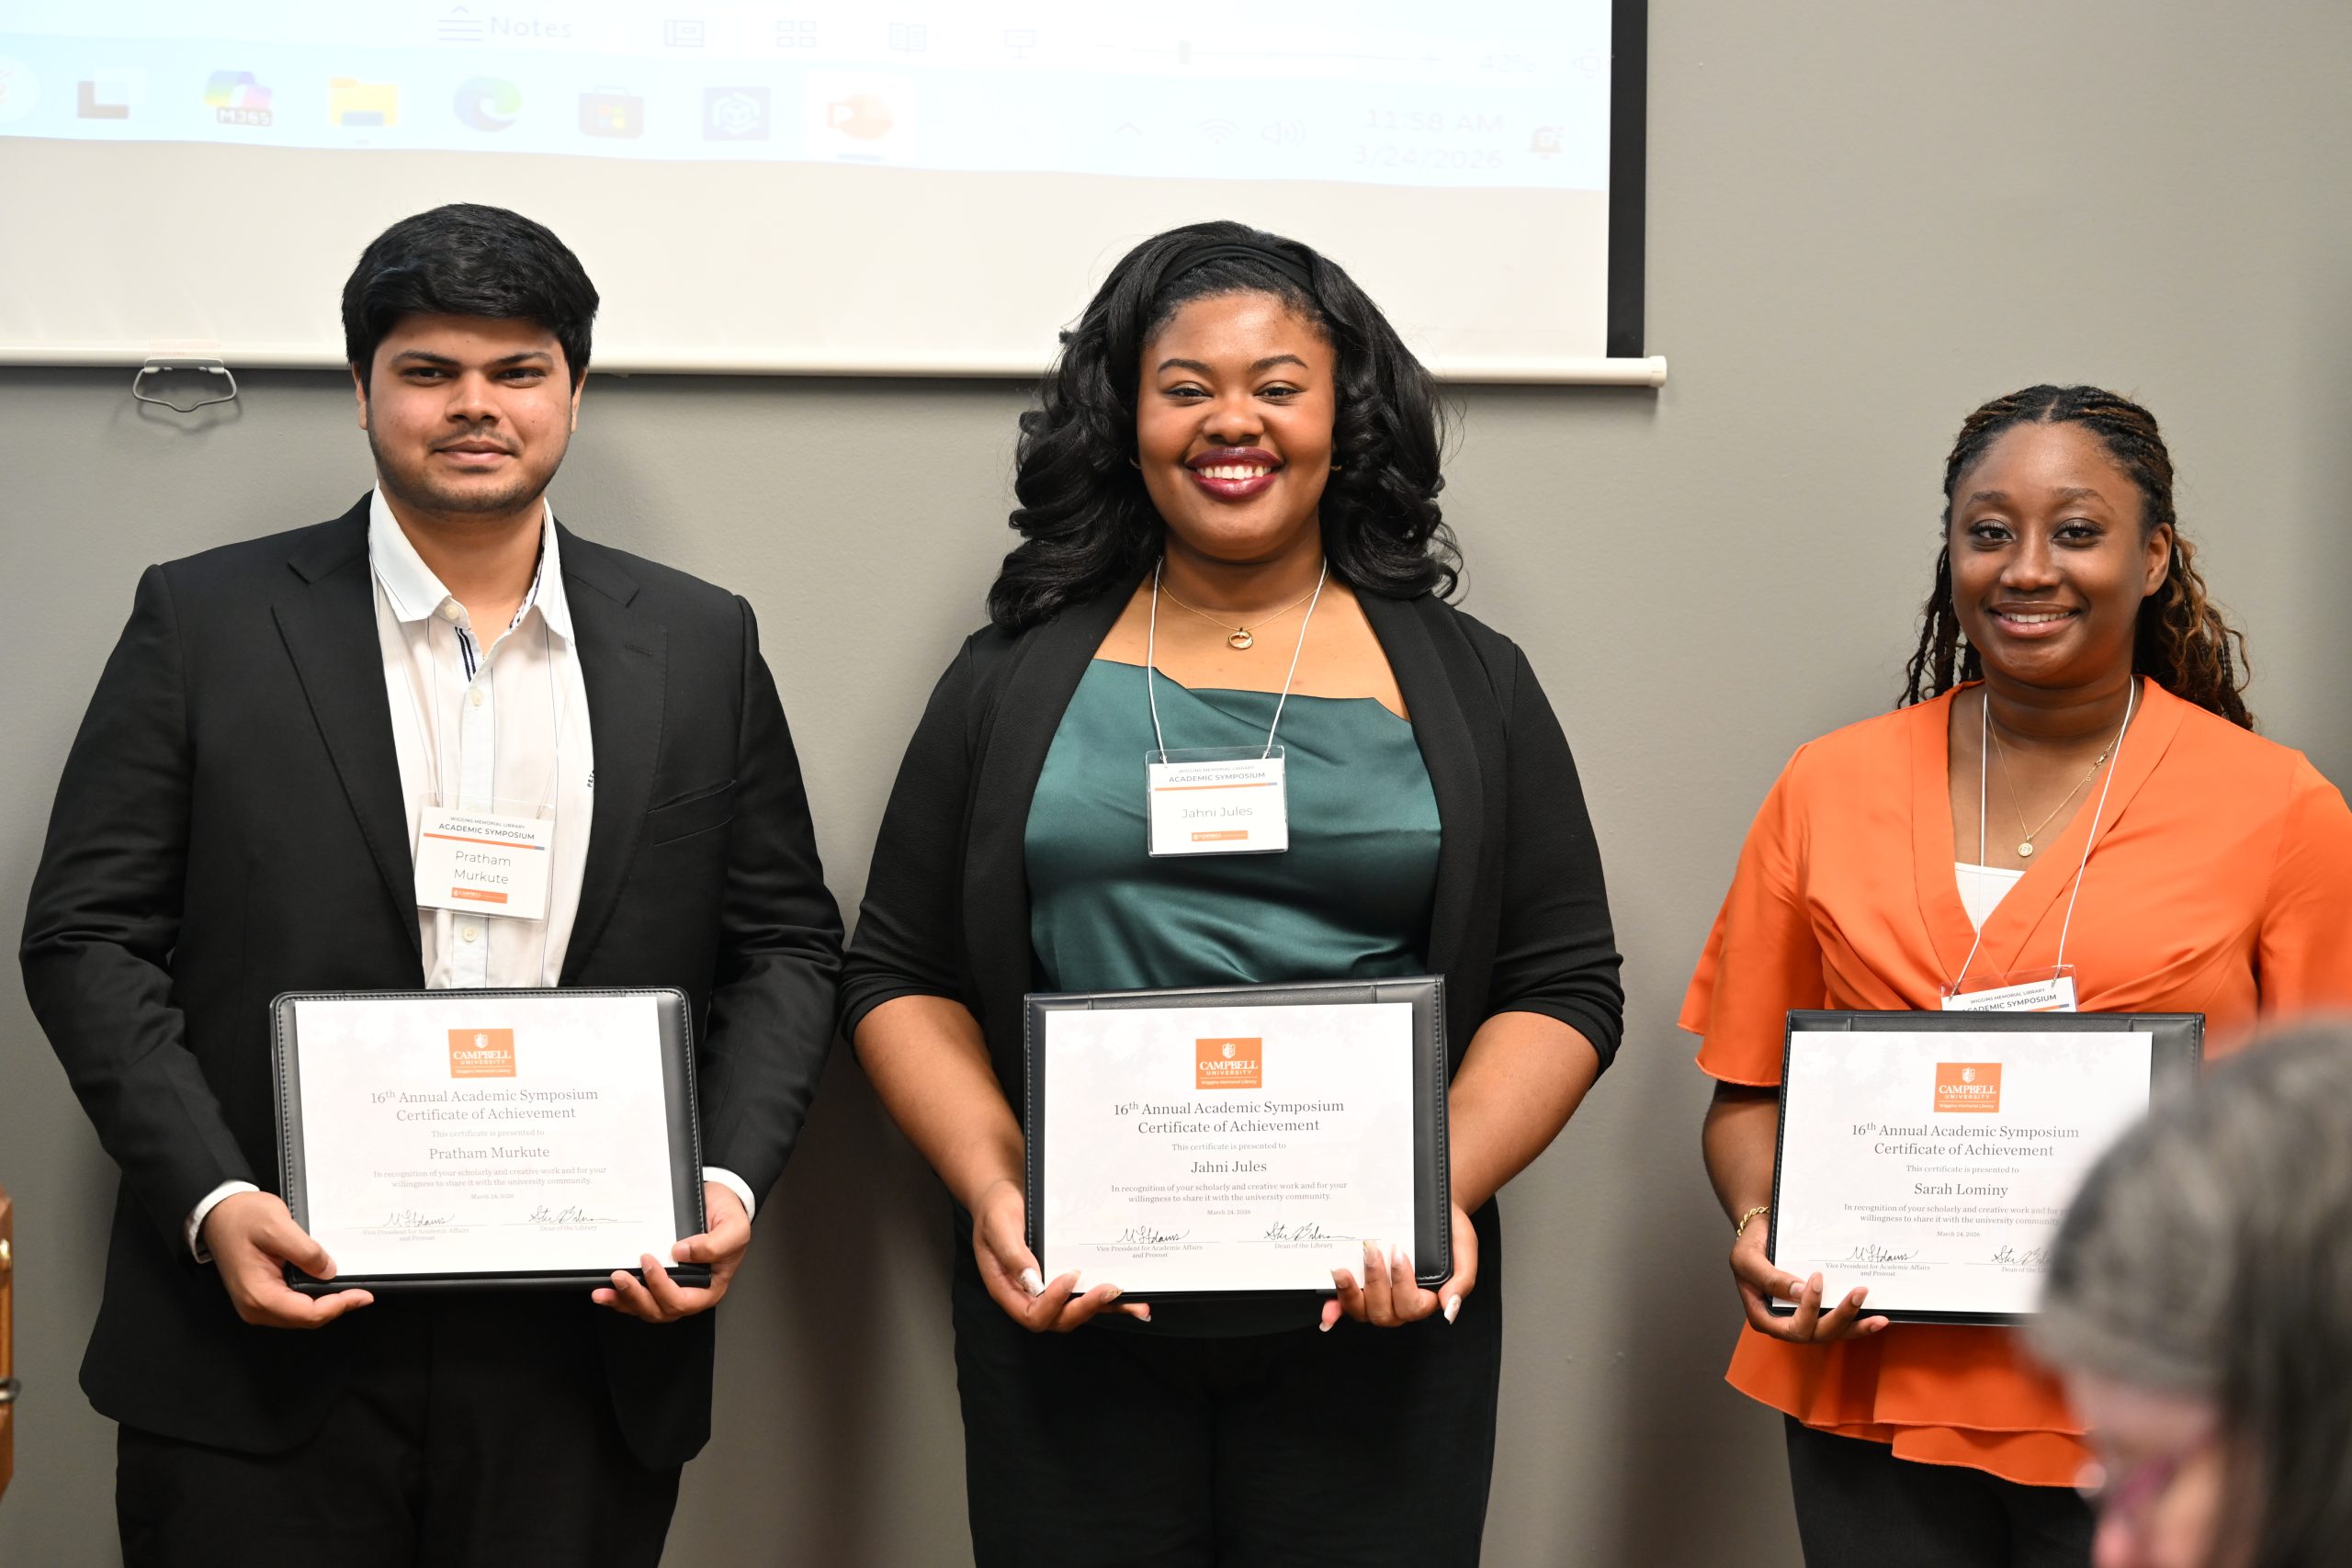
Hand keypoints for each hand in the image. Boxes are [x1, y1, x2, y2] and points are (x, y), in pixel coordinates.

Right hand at [202, 1191, 373, 1328]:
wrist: (220, 1214)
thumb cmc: (243, 1218)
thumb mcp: (277, 1227)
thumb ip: (305, 1252)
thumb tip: (329, 1272)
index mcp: (258, 1294)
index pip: (307, 1313)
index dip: (338, 1306)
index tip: (363, 1295)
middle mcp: (255, 1307)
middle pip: (305, 1319)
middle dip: (336, 1307)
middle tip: (363, 1294)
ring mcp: (256, 1304)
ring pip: (300, 1316)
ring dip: (326, 1305)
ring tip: (350, 1290)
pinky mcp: (261, 1296)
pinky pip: (292, 1306)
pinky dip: (313, 1300)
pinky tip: (328, 1287)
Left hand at [592, 1181, 750, 1322]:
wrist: (719, 1200)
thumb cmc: (729, 1217)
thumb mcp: (734, 1228)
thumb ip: (715, 1245)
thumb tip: (682, 1253)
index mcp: (709, 1287)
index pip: (681, 1301)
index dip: (661, 1287)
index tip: (649, 1261)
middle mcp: (690, 1292)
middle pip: (659, 1310)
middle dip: (636, 1297)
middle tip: (619, 1276)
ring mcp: (672, 1286)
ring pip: (645, 1307)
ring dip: (623, 1301)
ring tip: (603, 1290)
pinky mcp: (657, 1278)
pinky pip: (639, 1295)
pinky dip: (620, 1296)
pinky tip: (606, 1290)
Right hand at [970, 1176, 1149, 1331]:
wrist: (1004, 1194)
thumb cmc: (996, 1208)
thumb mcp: (998, 1225)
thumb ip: (1012, 1254)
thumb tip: (1034, 1281)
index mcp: (1007, 1289)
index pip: (1031, 1314)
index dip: (1053, 1303)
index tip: (1070, 1276)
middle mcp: (1028, 1295)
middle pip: (1058, 1319)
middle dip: (1085, 1307)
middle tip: (1109, 1289)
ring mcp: (1049, 1289)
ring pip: (1077, 1311)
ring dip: (1105, 1308)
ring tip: (1136, 1303)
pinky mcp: (1066, 1280)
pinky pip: (1086, 1295)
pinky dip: (1111, 1302)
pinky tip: (1134, 1301)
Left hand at [1321, 1203, 1475, 1330]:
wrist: (1433, 1207)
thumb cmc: (1449, 1230)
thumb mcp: (1465, 1250)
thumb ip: (1462, 1281)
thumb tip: (1448, 1309)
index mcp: (1424, 1298)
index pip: (1412, 1307)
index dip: (1403, 1285)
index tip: (1400, 1254)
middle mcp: (1399, 1303)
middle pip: (1383, 1313)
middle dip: (1375, 1283)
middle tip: (1372, 1251)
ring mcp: (1377, 1296)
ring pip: (1361, 1312)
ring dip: (1350, 1294)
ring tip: (1342, 1270)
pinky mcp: (1360, 1286)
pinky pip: (1345, 1305)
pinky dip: (1335, 1308)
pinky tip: (1326, 1307)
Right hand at [1730, 1216, 1887, 1341]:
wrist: (1762, 1231)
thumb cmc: (1750, 1245)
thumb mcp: (1748, 1259)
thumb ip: (1770, 1278)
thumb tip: (1800, 1292)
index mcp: (1764, 1317)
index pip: (1791, 1327)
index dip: (1808, 1309)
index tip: (1817, 1278)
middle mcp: (1784, 1324)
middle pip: (1816, 1334)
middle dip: (1840, 1317)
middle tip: (1859, 1292)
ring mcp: (1803, 1319)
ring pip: (1831, 1333)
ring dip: (1856, 1326)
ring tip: (1878, 1318)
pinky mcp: (1818, 1311)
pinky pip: (1838, 1324)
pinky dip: (1858, 1324)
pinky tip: (1876, 1319)